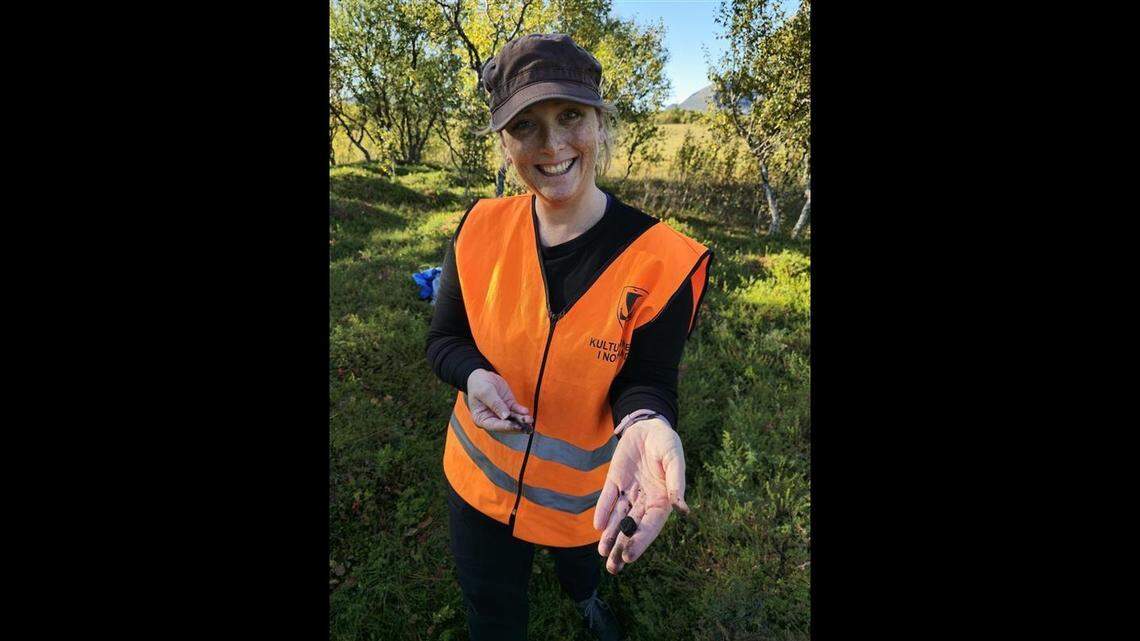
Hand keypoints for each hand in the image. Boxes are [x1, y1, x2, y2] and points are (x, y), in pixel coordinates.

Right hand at [466, 369, 531, 431]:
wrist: (483, 376)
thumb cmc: (479, 385)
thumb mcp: (485, 392)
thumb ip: (495, 404)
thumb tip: (505, 416)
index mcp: (481, 418)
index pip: (494, 426)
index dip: (505, 427)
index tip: (514, 426)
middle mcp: (492, 418)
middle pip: (505, 425)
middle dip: (516, 426)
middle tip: (526, 426)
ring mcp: (501, 413)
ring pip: (513, 419)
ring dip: (522, 420)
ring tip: (529, 419)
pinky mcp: (509, 406)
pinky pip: (516, 410)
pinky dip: (521, 411)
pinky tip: (525, 411)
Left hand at [593, 418, 689, 573]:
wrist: (649, 426)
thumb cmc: (667, 444)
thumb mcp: (674, 458)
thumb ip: (676, 481)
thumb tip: (682, 507)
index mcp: (663, 499)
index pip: (651, 525)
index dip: (640, 541)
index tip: (629, 556)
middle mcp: (645, 500)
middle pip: (633, 528)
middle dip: (623, 547)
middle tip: (613, 567)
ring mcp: (629, 491)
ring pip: (619, 518)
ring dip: (610, 536)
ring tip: (603, 554)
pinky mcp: (615, 481)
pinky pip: (609, 498)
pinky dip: (603, 511)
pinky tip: (597, 526)